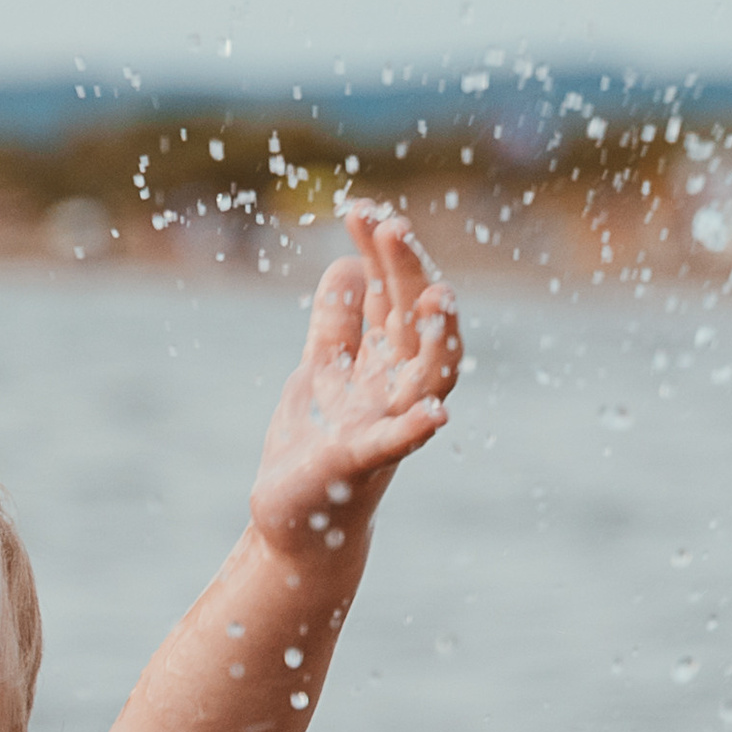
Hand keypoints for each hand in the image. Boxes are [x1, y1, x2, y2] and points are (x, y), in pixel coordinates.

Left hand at [248, 207, 460, 553]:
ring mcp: (386, 427)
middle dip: (406, 274)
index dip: (383, 253)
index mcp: (382, 364)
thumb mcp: (320, 373)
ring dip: (434, 339)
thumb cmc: (315, 447)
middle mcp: (394, 390)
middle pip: (413, 321)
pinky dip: (415, 431)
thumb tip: (350, 264)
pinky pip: (396, 448)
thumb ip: (337, 324)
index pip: (392, 295)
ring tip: (434, 296)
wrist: (296, 522)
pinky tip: (435, 417)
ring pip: (426, 378)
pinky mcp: (363, 466)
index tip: (362, 209)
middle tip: (390, 225)